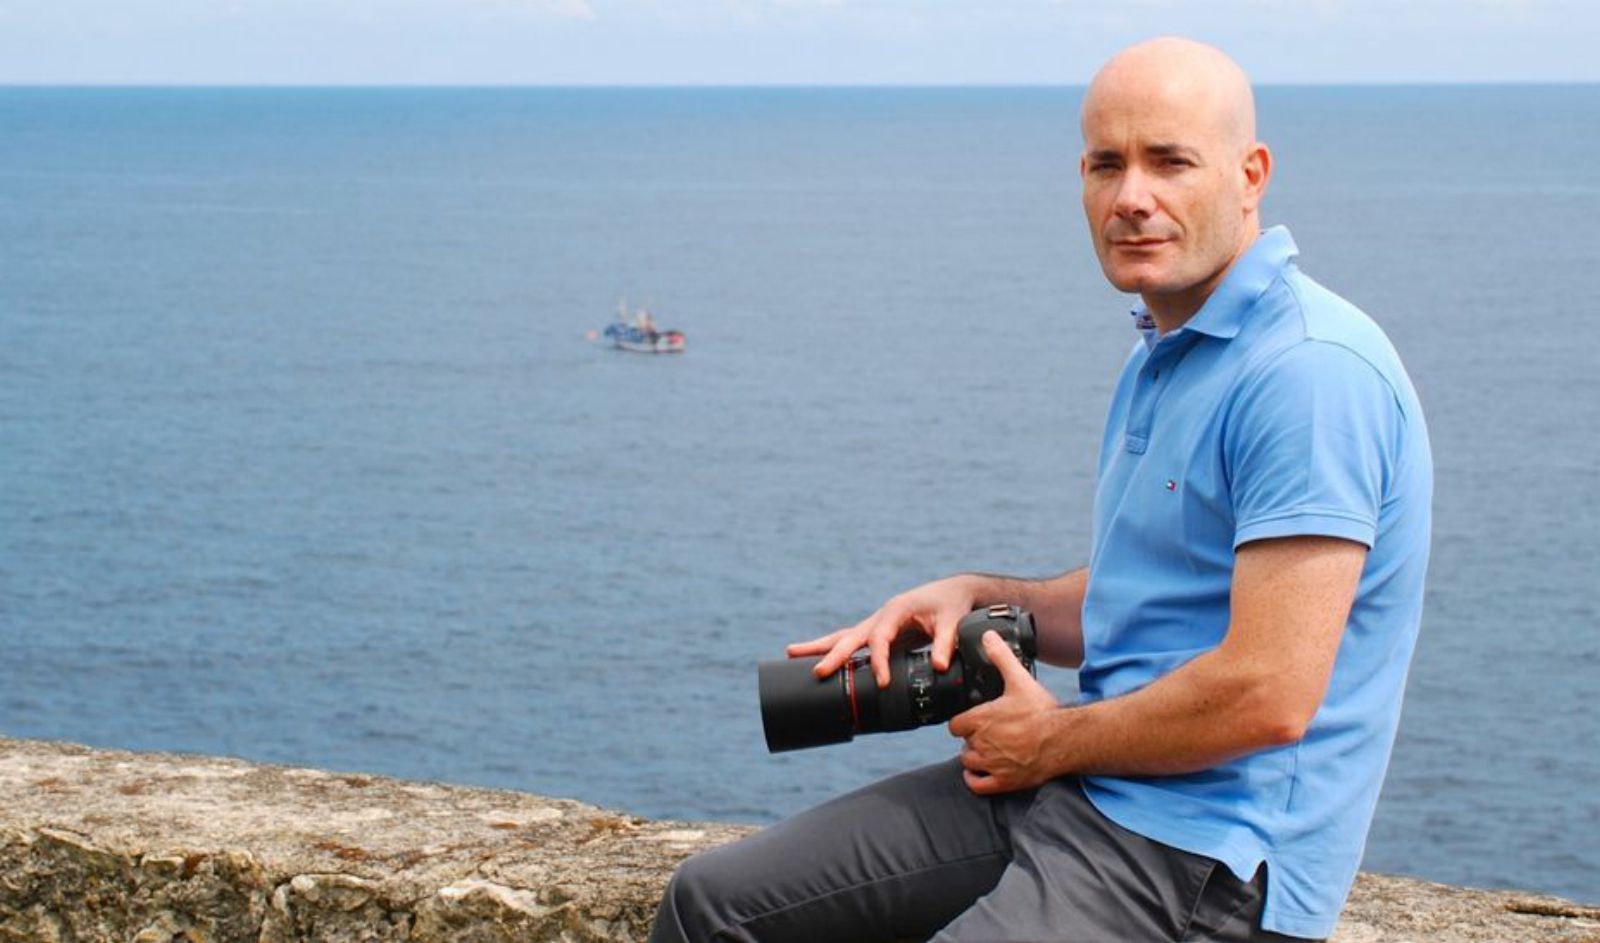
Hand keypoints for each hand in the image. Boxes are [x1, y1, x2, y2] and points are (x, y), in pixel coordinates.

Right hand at [785, 575, 979, 687]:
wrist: (952, 592)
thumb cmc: (950, 605)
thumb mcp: (952, 622)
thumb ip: (945, 643)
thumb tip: (938, 667)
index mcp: (895, 611)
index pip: (880, 638)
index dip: (878, 661)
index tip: (881, 682)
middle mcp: (881, 616)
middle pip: (851, 635)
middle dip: (833, 653)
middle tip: (817, 672)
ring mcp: (877, 624)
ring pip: (844, 636)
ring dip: (821, 646)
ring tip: (791, 652)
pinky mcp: (880, 633)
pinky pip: (853, 643)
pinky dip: (836, 651)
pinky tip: (820, 661)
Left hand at [948, 631, 1061, 794]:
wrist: (1065, 740)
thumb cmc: (1042, 711)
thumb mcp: (1019, 680)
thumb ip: (1001, 657)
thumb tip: (989, 637)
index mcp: (980, 720)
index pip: (956, 725)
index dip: (964, 722)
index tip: (974, 720)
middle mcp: (982, 744)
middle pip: (964, 743)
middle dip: (973, 738)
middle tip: (987, 733)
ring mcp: (992, 765)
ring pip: (969, 762)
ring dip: (974, 757)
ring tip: (987, 750)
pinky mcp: (1004, 782)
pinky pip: (977, 785)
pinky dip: (975, 779)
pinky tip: (979, 773)